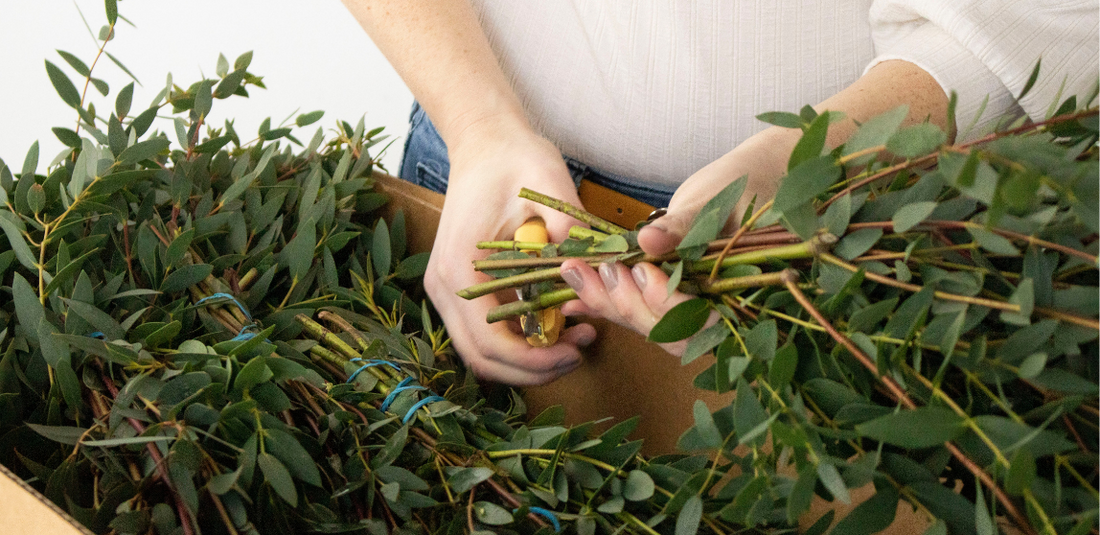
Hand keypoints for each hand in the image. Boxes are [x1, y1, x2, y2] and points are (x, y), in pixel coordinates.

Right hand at [424, 119, 595, 384]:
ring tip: (574, 338)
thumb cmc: (516, 158)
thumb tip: (606, 273)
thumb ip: (573, 232)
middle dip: (533, 368)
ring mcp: (448, 288)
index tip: (576, 352)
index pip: (492, 343)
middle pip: (483, 359)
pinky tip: (556, 320)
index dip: (536, 360)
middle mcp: (444, 286)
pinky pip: (486, 330)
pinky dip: (520, 338)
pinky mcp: (460, 285)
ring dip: (527, 356)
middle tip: (579, 353)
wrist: (485, 140)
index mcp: (460, 268)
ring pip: (483, 350)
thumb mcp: (550, 188)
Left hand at [557, 128, 796, 352]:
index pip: (705, 323)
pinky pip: (639, 310)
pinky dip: (606, 303)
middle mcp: (722, 315)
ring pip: (652, 327)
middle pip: (673, 335)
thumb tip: (650, 239)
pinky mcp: (672, 301)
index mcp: (745, 295)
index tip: (643, 270)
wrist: (753, 181)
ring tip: (575, 274)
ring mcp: (695, 312)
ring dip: (610, 304)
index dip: (669, 304)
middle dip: (629, 306)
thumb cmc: (746, 184)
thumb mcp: (717, 200)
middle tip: (597, 271)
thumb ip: (686, 226)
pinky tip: (573, 296)